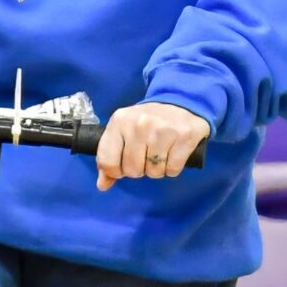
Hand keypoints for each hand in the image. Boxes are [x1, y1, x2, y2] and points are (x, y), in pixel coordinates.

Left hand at [95, 102, 210, 191]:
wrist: (181, 102)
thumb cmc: (148, 120)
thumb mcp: (123, 131)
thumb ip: (109, 156)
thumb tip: (103, 185)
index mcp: (120, 121)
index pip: (108, 162)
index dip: (115, 171)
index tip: (124, 165)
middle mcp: (140, 124)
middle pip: (133, 170)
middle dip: (140, 169)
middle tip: (146, 155)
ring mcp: (163, 130)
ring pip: (154, 172)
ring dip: (157, 168)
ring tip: (161, 152)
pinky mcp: (184, 136)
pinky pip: (172, 170)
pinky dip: (172, 168)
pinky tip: (173, 152)